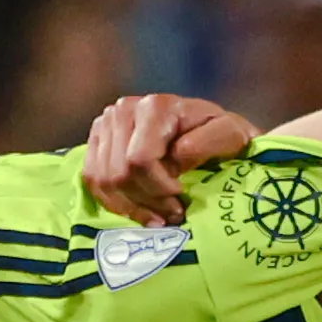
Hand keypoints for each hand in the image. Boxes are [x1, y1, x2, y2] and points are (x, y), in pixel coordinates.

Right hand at [83, 92, 259, 224]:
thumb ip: (208, 143)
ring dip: (131, 206)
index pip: (140, 160)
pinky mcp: (97, 139)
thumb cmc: (222, 135)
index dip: (158, 188)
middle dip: (146, 201)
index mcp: (154, 107)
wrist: (208, 129)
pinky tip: (137, 209)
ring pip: (103, 180)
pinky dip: (114, 201)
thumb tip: (176, 156)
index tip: (180, 199)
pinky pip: (92, 179)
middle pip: (119, 173)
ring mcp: (106, 123)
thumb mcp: (229, 135)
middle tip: (172, 213)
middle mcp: (124, 109)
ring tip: (158, 214)